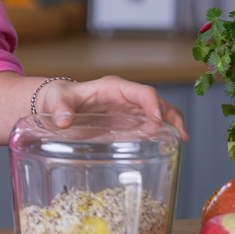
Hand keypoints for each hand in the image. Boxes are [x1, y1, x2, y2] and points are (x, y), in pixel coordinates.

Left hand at [38, 75, 188, 141]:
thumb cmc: (57, 98)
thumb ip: (61, 109)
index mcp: (113, 88)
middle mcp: (125, 97)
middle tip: (180, 136)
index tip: (157, 122)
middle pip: (157, 102)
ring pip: (159, 113)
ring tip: (180, 141)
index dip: (153, 105)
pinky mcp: (126, 123)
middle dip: (172, 116)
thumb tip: (64, 121)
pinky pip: (149, 126)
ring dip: (172, 124)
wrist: (54, 105)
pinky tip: (166, 146)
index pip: (142, 92)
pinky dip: (161, 133)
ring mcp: (128, 110)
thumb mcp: (57, 101)